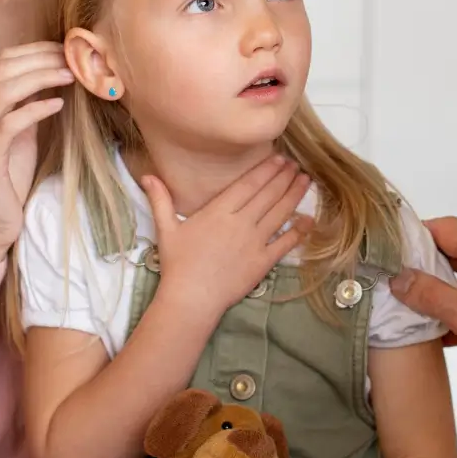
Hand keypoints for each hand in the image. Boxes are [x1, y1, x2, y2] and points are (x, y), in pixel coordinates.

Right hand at [0, 42, 71, 261]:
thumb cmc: (10, 176)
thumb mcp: (22, 132)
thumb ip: (28, 103)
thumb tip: (54, 72)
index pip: (1, 62)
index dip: (35, 51)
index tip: (66, 48)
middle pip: (1, 70)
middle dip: (40, 59)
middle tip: (74, 58)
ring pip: (3, 92)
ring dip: (40, 78)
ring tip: (71, 75)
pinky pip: (8, 124)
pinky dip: (35, 109)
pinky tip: (59, 104)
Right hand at [142, 155, 311, 323]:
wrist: (191, 298)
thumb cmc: (178, 264)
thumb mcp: (166, 229)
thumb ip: (160, 200)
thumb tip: (147, 175)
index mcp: (219, 211)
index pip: (248, 184)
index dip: (267, 170)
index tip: (280, 159)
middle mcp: (240, 222)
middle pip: (268, 194)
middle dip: (284, 177)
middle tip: (296, 165)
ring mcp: (254, 242)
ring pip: (280, 213)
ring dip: (294, 195)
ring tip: (305, 181)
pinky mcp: (263, 262)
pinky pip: (285, 243)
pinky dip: (299, 230)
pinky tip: (309, 219)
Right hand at [390, 217, 456, 419]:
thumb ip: (429, 294)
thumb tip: (398, 277)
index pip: (443, 228)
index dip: (412, 235)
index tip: (382, 250)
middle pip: (449, 255)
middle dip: (417, 267)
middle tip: (383, 282)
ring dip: (431, 297)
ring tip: (397, 309)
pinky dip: (448, 319)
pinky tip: (426, 337)